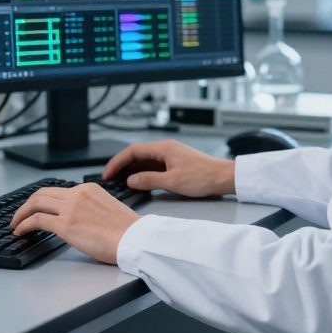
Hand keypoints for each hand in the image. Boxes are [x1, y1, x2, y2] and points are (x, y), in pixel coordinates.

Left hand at [10, 183, 138, 264]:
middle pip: (41, 194)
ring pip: (35, 204)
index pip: (57, 190)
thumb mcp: (107, 208)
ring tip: (15, 225)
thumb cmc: (127, 231)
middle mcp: (77, 194)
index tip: (35, 209)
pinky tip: (20, 232)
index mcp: (88, 189)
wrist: (134, 239)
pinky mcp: (65, 224)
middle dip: (26, 205)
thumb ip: (90, 208)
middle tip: (19, 216)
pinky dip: (24, 225)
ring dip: (21, 214)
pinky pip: (36, 220)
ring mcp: (70, 208)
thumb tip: (77, 219)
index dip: (41, 200)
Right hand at [102, 139, 235, 197]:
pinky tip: (140, 184)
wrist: (224, 177)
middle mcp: (166, 149)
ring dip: (132, 171)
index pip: (132, 151)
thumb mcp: (173, 182)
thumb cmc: (203, 177)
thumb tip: (131, 180)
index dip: (117, 162)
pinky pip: (154, 167)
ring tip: (120, 183)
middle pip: (137, 155)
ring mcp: (171, 157)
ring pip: (145, 161)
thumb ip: (149, 180)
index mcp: (163, 148)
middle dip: (122, 166)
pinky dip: (144, 174)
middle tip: (110, 179)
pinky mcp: (176, 165)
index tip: (107, 173)